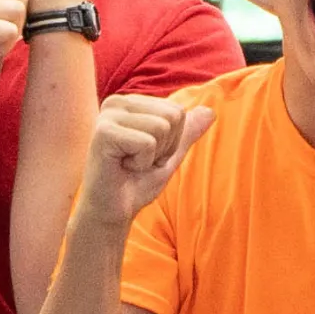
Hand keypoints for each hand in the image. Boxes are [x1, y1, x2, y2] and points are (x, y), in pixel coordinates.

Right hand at [78, 94, 211, 228]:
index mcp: (130, 103)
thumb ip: (187, 132)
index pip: (177, 111)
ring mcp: (108, 115)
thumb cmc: (136, 183)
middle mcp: (117, 102)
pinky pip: (147, 143)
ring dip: (152, 157)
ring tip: (130, 165)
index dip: (171, 142)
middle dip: (164, 147)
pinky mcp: (104, 131)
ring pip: (162, 128)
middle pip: (173, 116)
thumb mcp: (169, 155)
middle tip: (138, 162)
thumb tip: (210, 111)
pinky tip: (122, 167)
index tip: (146, 156)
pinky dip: (141, 163)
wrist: (112, 211)